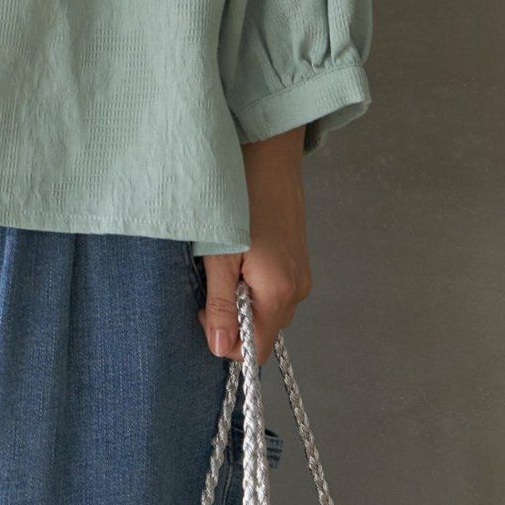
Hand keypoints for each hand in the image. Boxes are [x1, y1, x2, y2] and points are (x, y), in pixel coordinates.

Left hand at [197, 125, 311, 365]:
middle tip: (211, 279)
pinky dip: (254, 281)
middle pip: (261, 329)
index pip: (255, 349)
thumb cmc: (240, 200)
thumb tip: (220, 347)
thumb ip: (221, 305)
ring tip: (227, 260)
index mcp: (279, 293)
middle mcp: (297, 290)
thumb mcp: (219, 255)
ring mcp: (300, 274)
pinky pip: (275, 288)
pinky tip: (241, 252)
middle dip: (233, 316)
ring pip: (267, 308)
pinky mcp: (298, 260)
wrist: (269, 154)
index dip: (225, 339)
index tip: (204, 309)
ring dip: (243, 296)